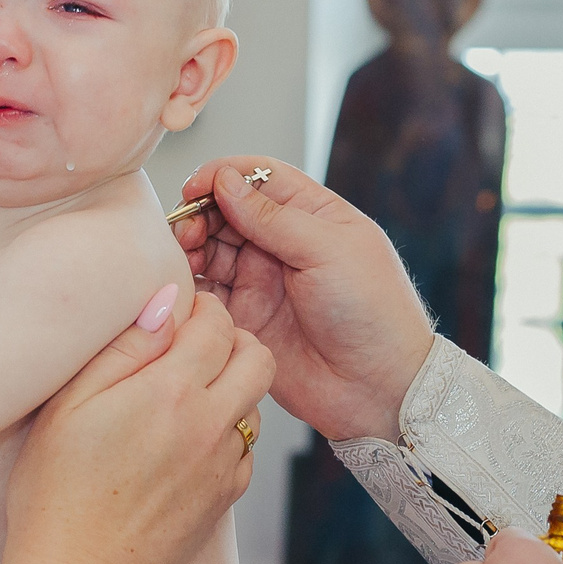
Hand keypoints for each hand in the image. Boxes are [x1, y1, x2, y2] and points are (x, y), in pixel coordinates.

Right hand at [7, 289, 269, 563]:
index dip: (202, 309)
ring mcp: (223, 464)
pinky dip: (228, 435)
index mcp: (171, 391)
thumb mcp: (71, 404)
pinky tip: (189, 442)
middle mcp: (209, 424)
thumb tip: (166, 303)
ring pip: (256, 404)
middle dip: (234, 340)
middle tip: (197, 347)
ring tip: (188, 396)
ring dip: (232, 388)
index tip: (179, 315)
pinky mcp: (225, 497)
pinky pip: (246, 450)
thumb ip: (124, 348)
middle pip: (258, 358)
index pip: (218, 324)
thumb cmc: (58, 489)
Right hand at [172, 158, 433, 441]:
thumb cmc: (373, 311)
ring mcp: (261, 280)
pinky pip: (206, 293)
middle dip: (200, 215)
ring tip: (185, 258)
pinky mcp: (244, 318)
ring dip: (191, 248)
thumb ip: (273, 217)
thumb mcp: (328, 250)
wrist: (378, 387)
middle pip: (226, 211)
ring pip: (211, 250)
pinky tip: (186, 286)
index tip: (195, 188)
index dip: (223, 176)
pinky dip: (190, 285)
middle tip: (186, 231)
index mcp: (311, 215)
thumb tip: (225, 181)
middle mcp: (282, 243)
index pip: (259, 177)